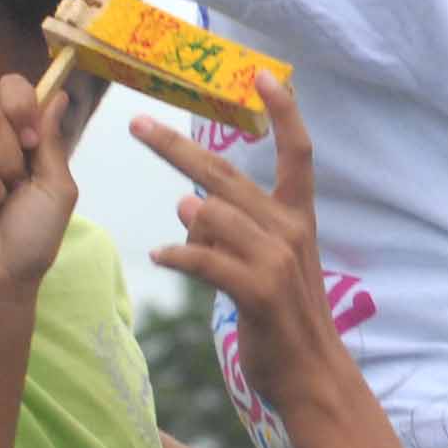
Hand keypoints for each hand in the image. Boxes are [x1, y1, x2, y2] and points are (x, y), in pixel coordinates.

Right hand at [0, 79, 80, 318]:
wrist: (1, 285)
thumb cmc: (31, 242)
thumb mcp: (56, 191)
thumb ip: (52, 142)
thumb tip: (57, 95)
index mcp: (15, 143)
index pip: (11, 89)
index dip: (20, 104)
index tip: (31, 140)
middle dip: (7, 161)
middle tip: (11, 193)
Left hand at [135, 77, 342, 408]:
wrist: (310, 373)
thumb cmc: (284, 317)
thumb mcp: (266, 264)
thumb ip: (232, 230)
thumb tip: (186, 204)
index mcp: (298, 216)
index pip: (299, 152)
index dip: (284, 112)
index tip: (264, 74)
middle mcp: (290, 229)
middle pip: (226, 174)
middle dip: (176, 147)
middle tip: (137, 124)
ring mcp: (276, 259)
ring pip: (212, 216)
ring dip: (186, 225)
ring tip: (173, 244)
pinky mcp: (258, 289)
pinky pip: (204, 260)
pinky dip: (177, 257)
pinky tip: (162, 258)